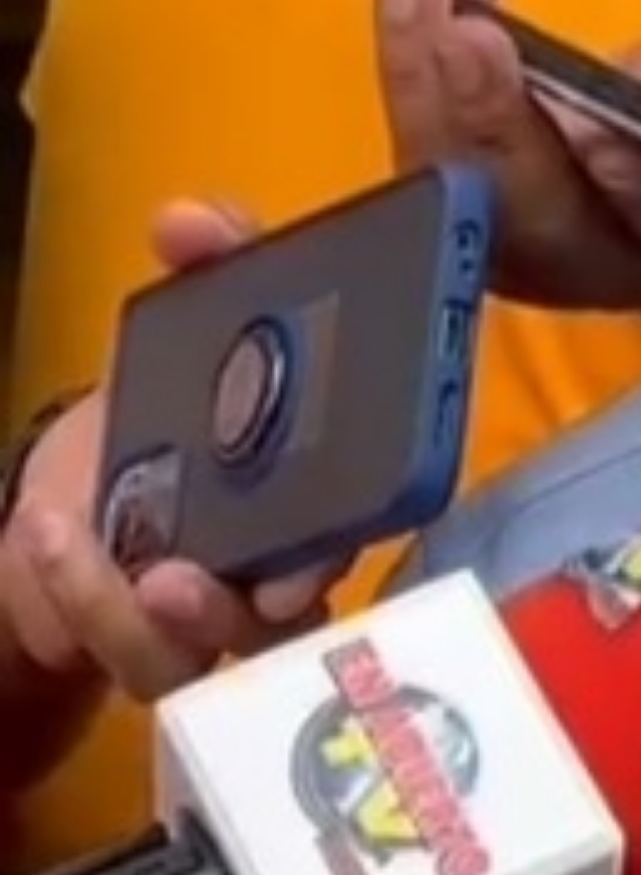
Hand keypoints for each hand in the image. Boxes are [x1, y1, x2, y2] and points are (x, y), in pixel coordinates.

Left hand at [0, 206, 339, 730]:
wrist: (108, 473)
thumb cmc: (188, 400)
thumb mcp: (204, 327)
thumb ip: (216, 266)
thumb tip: (185, 218)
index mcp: (336, 483)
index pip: (364, 525)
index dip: (338, 549)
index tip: (289, 569)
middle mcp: (290, 566)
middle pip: (283, 620)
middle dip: (226, 612)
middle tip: (170, 580)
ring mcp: (217, 617)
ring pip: (191, 656)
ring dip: (116, 608)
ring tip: (60, 531)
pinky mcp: (149, 644)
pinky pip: (123, 657)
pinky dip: (70, 599)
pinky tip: (41, 535)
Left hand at [374, 0, 640, 331]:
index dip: (633, 177)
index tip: (602, 125)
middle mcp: (612, 260)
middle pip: (539, 215)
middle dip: (495, 122)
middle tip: (468, 31)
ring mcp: (532, 240)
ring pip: (463, 186)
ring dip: (428, 85)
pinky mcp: (477, 204)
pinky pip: (427, 148)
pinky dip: (411, 62)